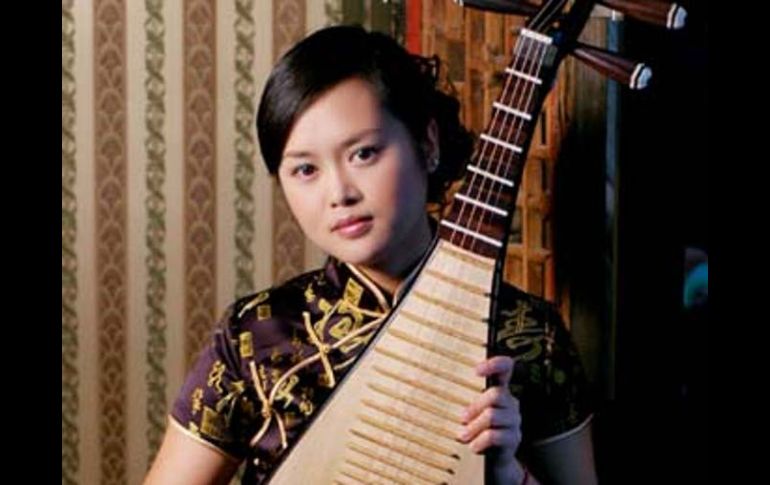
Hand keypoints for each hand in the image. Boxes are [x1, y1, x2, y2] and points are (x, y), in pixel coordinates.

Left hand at [459, 355, 526, 482]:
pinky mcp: (514, 438)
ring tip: (462, 436)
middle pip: (496, 394)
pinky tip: (473, 447)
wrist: (494, 462)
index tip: (476, 370)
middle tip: (461, 419)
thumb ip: (466, 402)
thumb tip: (447, 396)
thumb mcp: (472, 413)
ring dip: (474, 426)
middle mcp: (510, 403)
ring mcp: (514, 421)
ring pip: (493, 415)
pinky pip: (494, 436)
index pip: (506, 368)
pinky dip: (479, 442)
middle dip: (475, 406)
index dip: (495, 364)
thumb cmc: (478, 431)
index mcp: (500, 391)